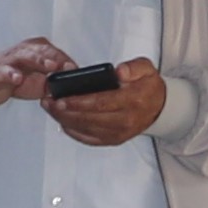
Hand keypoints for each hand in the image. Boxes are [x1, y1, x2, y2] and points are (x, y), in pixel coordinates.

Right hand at [0, 39, 71, 109]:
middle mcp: (26, 50)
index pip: (56, 53)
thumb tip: (74, 88)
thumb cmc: (19, 75)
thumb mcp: (42, 79)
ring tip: (50, 68)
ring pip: (27, 56)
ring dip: (39, 61)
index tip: (76, 70)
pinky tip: (17, 78)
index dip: (67, 61)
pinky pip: (5, 72)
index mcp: (39, 49)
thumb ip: (57, 80)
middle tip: (67, 67)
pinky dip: (11, 74)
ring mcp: (12, 60)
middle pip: (44, 51)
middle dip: (57, 58)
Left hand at [44, 57, 170, 148]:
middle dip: (67, 112)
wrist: (159, 107)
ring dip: (66, 120)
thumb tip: (119, 72)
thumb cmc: (147, 85)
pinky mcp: (114, 140)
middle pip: (91, 118)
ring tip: (50, 109)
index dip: (79, 102)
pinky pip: (90, 138)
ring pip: (87, 129)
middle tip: (49, 103)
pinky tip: (62, 121)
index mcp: (133, 100)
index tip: (61, 98)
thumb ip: (133, 67)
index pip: (102, 102)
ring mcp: (120, 133)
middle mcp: (126, 120)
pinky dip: (74, 132)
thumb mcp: (146, 68)